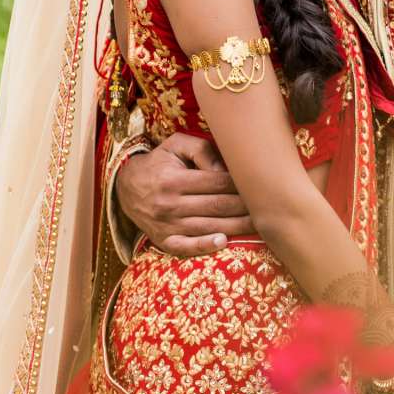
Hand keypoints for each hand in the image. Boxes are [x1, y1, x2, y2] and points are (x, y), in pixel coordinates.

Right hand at [116, 134, 251, 256]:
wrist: (126, 187)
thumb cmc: (159, 163)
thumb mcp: (175, 145)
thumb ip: (202, 150)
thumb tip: (224, 168)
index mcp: (174, 180)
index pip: (216, 183)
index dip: (240, 184)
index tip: (258, 184)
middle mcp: (169, 204)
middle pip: (217, 206)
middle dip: (245, 206)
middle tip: (267, 205)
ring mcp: (166, 225)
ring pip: (208, 227)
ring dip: (237, 227)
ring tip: (260, 224)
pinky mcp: (163, 240)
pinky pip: (186, 247)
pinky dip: (205, 246)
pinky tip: (224, 241)